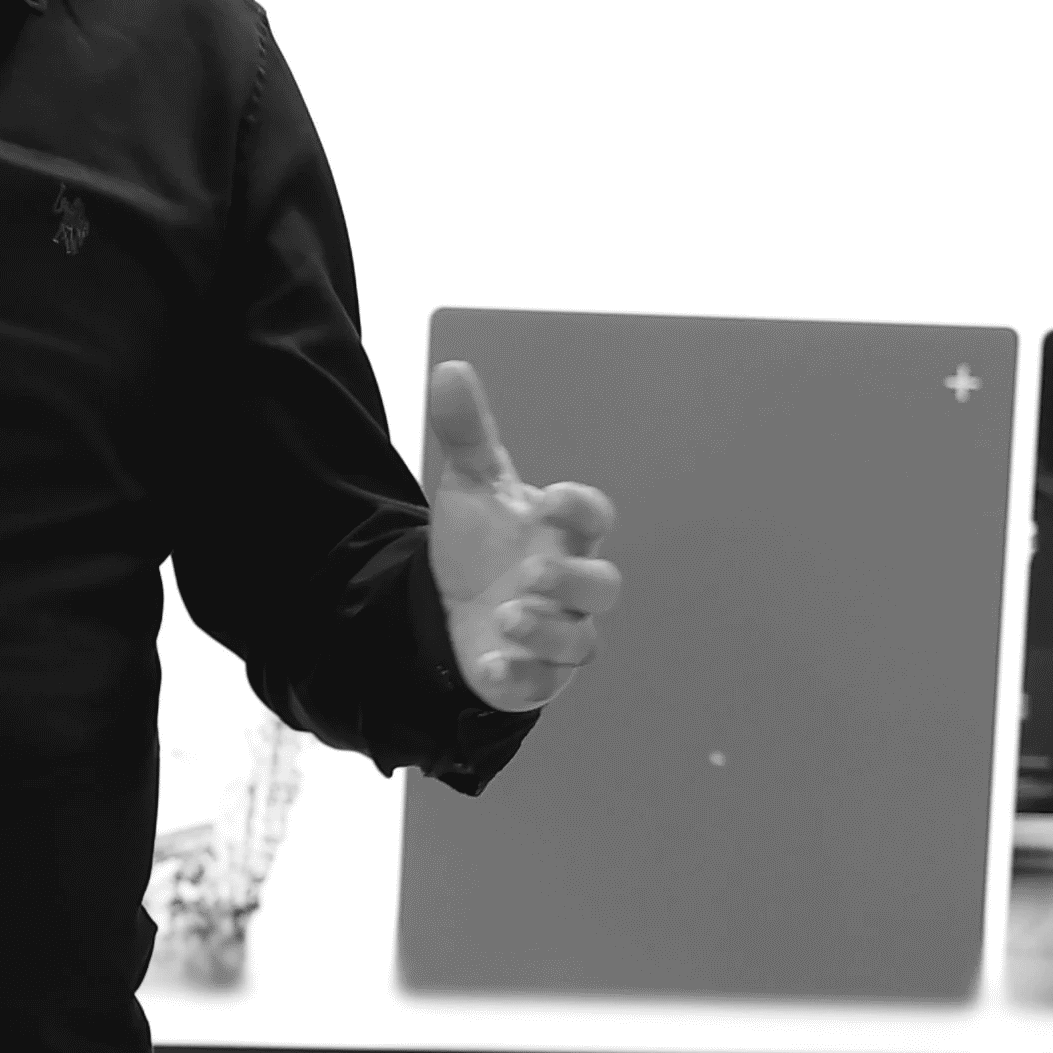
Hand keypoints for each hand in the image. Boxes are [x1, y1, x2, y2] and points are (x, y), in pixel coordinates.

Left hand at [423, 359, 617, 711]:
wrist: (452, 607)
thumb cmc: (480, 543)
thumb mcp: (470, 488)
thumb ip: (467, 434)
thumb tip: (449, 368)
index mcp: (563, 534)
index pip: (594, 519)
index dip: (581, 509)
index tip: (550, 499)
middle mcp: (571, 586)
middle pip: (603, 586)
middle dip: (572, 581)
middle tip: (529, 574)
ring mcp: (558, 634)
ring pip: (580, 641)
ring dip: (547, 631)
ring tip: (503, 618)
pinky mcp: (535, 676)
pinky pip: (543, 684)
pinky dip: (522, 676)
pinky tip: (489, 664)